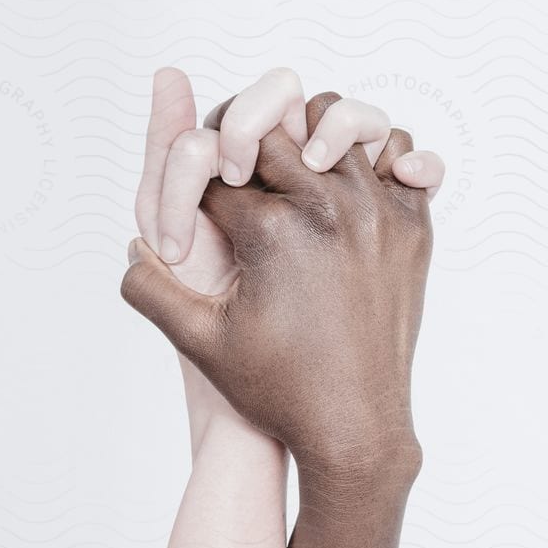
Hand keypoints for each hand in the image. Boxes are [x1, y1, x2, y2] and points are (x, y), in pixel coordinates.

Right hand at [123, 91, 436, 475]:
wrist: (356, 428)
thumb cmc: (277, 388)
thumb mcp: (198, 342)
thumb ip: (150, 288)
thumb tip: (133, 243)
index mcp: (273, 232)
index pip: (211, 167)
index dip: (189, 188)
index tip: (195, 223)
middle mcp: (330, 209)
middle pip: (269, 127)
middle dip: (241, 146)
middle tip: (236, 181)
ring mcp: (378, 211)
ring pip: (333, 119)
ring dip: (302, 137)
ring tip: (289, 173)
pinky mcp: (413, 224)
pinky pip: (397, 150)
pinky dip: (371, 152)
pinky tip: (343, 179)